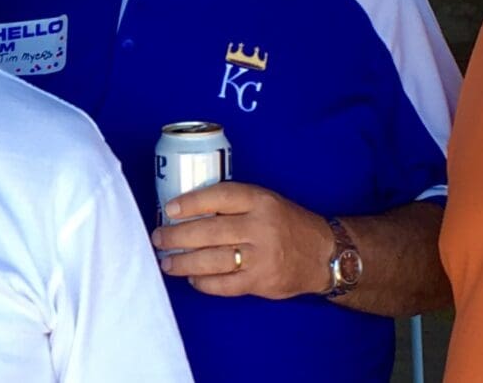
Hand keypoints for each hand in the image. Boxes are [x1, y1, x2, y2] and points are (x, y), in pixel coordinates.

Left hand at [150, 181, 332, 299]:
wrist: (323, 254)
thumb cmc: (285, 224)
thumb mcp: (265, 201)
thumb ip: (233, 204)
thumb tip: (186, 211)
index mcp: (260, 201)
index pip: (219, 197)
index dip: (190, 202)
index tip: (169, 209)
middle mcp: (260, 227)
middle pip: (209, 231)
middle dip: (177, 236)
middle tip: (159, 238)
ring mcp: (261, 257)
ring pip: (212, 260)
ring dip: (183, 262)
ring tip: (167, 262)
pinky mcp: (261, 282)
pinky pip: (224, 285)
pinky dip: (203, 282)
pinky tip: (192, 278)